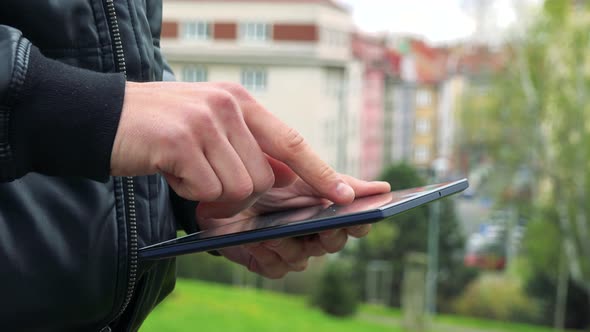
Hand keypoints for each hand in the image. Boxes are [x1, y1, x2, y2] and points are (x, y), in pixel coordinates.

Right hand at [111, 82, 354, 204]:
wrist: (102, 117)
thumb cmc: (160, 130)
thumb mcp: (209, 128)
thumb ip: (246, 147)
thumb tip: (281, 178)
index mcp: (239, 101)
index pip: (292, 141)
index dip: (320, 171)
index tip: (346, 195)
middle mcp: (227, 106)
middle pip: (263, 178)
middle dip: (236, 191)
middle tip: (205, 179)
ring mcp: (205, 122)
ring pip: (239, 189)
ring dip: (210, 193)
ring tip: (185, 171)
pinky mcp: (181, 142)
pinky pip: (207, 190)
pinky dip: (189, 192)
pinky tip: (171, 171)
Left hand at [197, 175, 390, 278]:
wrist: (223, 187)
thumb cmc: (266, 179)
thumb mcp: (301, 173)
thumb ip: (336, 181)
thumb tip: (383, 189)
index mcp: (327, 211)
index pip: (355, 223)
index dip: (359, 223)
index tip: (357, 218)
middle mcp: (313, 233)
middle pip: (333, 244)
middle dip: (324, 235)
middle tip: (316, 225)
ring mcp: (290, 249)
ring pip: (304, 259)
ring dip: (290, 245)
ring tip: (273, 231)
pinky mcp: (267, 261)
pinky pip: (278, 269)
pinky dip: (268, 255)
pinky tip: (258, 239)